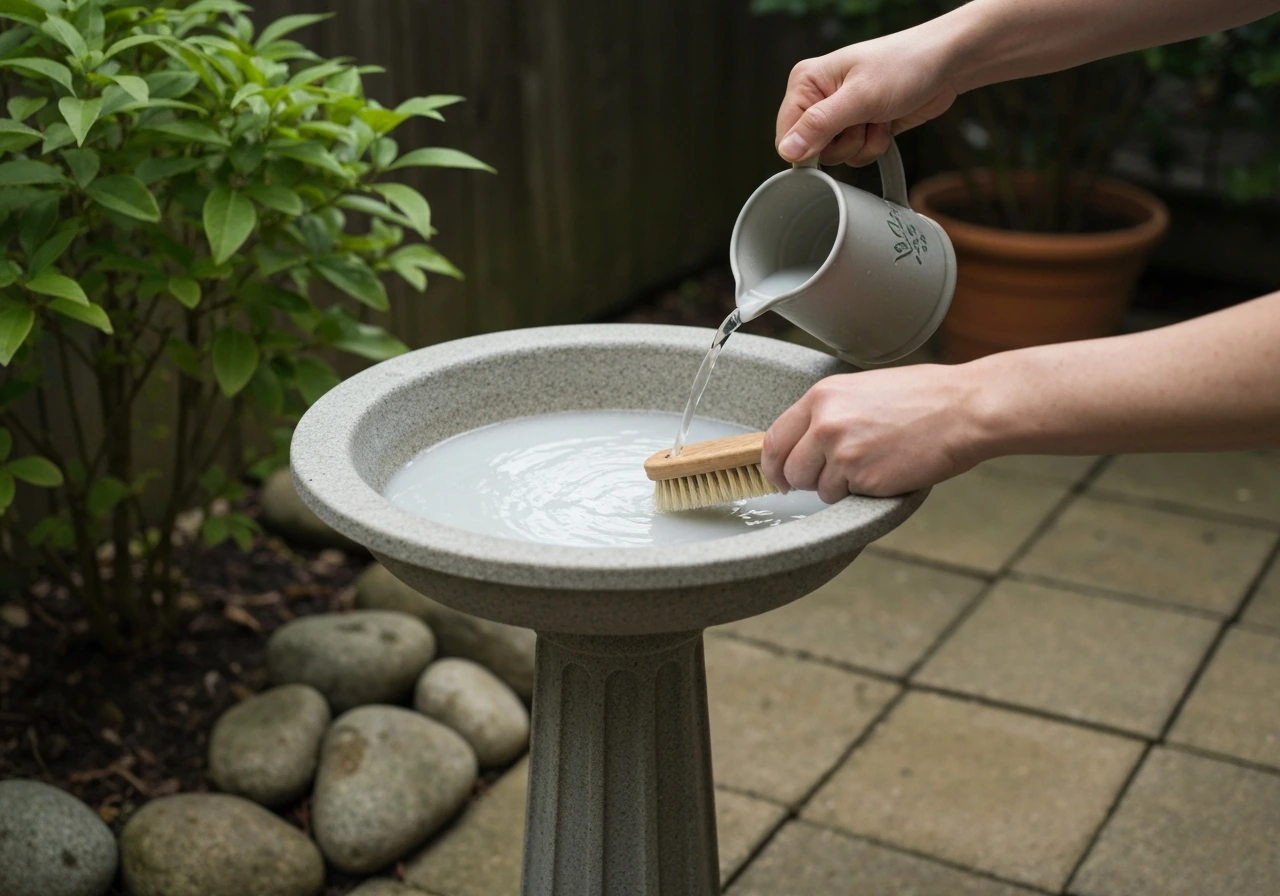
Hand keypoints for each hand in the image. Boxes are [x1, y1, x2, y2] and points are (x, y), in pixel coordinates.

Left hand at [761, 365, 985, 501]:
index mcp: (822, 396)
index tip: (780, 476)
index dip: (774, 464)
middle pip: (789, 469)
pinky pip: (845, 498)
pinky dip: (861, 493)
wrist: (964, 409)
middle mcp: (825, 422)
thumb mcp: (862, 391)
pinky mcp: (862, 477)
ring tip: (871, 465)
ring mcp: (842, 451)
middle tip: (831, 477)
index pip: (774, 439)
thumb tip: (804, 440)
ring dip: (838, 487)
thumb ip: (829, 413)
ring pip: (817, 489)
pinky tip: (885, 471)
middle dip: (805, 480)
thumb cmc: (924, 398)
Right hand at [777, 27, 961, 166]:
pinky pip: (856, 154)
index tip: (836, 137)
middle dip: (844, 144)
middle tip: (863, 119)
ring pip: (837, 156)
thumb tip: (787, 151)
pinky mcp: (860, 125)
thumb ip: (819, 126)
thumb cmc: (905, 66)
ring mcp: (840, 113)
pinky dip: (874, 146)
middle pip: (813, 150)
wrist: (946, 63)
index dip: (810, 147)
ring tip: (878, 117)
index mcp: (806, 82)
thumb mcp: (860, 97)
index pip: (787, 136)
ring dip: (863, 144)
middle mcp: (819, 98)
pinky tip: (885, 123)